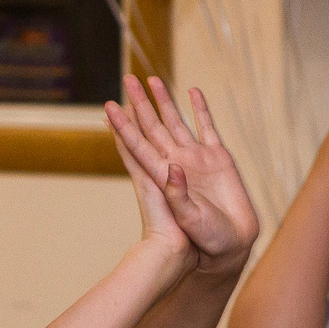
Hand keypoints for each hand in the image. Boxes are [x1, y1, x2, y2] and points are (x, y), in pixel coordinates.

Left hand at [107, 75, 258, 274]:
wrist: (221, 249)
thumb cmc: (198, 239)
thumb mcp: (186, 216)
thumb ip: (177, 193)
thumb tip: (174, 169)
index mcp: (160, 176)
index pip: (135, 144)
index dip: (122, 125)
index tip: (107, 105)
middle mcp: (173, 164)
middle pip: (150, 126)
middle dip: (138, 102)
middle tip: (127, 78)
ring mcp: (194, 159)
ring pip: (173, 122)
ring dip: (162, 101)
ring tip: (151, 79)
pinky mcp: (217, 159)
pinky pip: (205, 127)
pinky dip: (198, 109)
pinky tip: (193, 93)